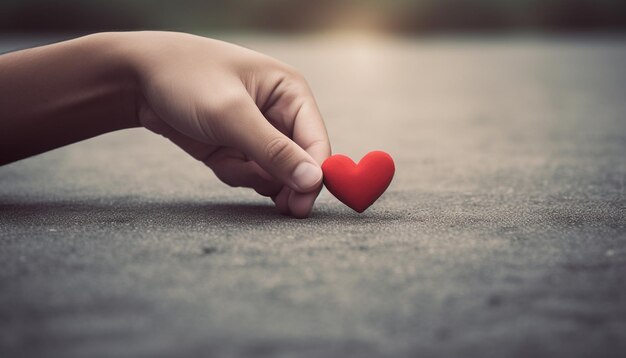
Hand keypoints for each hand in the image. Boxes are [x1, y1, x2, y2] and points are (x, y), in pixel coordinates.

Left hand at [127, 32, 330, 217]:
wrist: (137, 78)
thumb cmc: (187, 79)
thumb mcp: (230, 114)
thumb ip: (273, 151)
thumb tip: (313, 181)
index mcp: (291, 92)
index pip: (316, 142)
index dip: (313, 176)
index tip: (300, 205)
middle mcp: (280, 112)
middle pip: (299, 162)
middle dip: (281, 180)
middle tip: (277, 204)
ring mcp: (258, 132)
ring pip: (274, 173)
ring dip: (252, 177)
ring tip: (227, 160)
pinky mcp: (238, 147)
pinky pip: (249, 175)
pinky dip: (235, 174)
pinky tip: (217, 159)